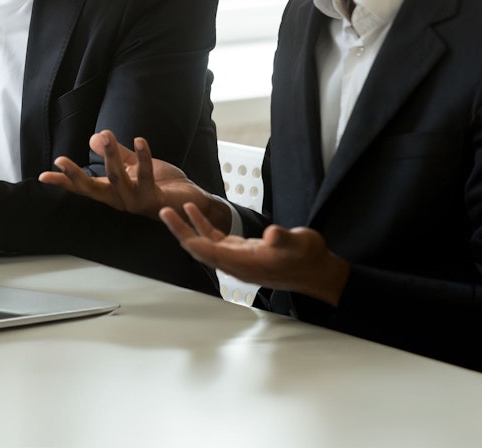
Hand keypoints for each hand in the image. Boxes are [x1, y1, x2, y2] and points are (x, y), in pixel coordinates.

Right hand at [39, 129, 224, 223]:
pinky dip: (143, 157)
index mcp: (113, 192)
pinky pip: (146, 176)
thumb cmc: (162, 186)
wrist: (191, 203)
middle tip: (60, 160)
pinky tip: (139, 141)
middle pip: (93, 188)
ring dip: (111, 156)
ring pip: (118, 178)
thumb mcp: (134, 167)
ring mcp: (136, 202)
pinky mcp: (154, 199)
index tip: (43, 175)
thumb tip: (94, 138)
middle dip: (76, 175)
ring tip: (105, 134)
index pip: (84, 187)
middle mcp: (121, 200)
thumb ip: (116, 154)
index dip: (65, 181)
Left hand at [160, 203, 350, 305]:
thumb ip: (285, 239)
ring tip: (171, 210)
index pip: (209, 251)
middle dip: (180, 231)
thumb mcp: (300, 244)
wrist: (317, 271)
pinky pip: (215, 241)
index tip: (174, 221)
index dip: (190, 237)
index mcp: (246, 264)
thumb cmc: (309, 258)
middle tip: (163, 211)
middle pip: (200, 249)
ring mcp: (237, 260)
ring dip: (187, 228)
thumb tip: (272, 235)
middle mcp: (237, 265)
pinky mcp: (241, 253)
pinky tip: (195, 213)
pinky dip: (203, 226)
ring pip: (204, 244)